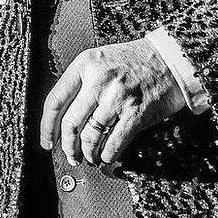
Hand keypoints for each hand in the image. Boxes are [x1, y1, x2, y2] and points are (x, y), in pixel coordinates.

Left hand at [40, 39, 184, 166]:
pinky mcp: (135, 114)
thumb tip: (63, 120)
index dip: (46, 127)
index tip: (47, 141)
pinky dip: (107, 156)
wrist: (171, 60)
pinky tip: (106, 157)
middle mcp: (99, 79)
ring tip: (90, 156)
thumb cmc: (136, 61)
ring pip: (90, 137)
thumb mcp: (101, 60)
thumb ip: (82, 83)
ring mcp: (117, 97)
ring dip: (87, 153)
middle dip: (67, 146)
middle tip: (70, 154)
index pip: (55, 100)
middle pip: (70, 123)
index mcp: (85, 64)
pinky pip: (113, 144)